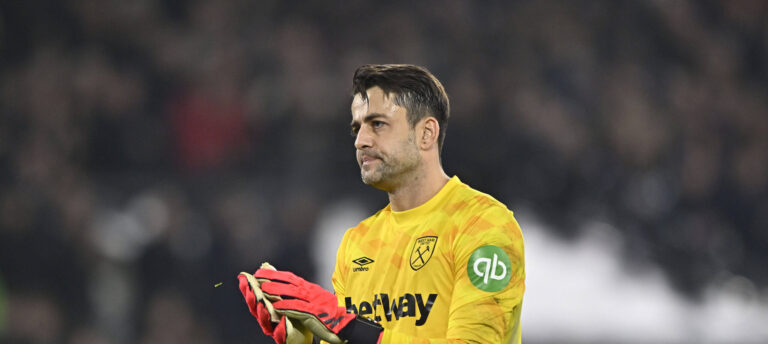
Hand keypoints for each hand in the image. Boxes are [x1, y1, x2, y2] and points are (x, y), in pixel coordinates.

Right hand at [238, 271, 310, 343]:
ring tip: (262, 304)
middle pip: (256, 309)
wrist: (308, 329)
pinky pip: (281, 335)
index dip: (248, 288)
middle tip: (250, 290)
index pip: (255, 296)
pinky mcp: (284, 338)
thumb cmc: (294, 311)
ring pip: (265, 322)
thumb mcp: (286, 294)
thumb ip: (276, 282)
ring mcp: (274, 329)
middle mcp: (268, 318)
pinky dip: (280, 328)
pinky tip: (282, 320)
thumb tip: (265, 266)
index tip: (243, 278)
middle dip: (252, 299)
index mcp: (267, 307)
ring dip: (263, 313)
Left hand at [255, 269, 381, 343]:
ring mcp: (313, 302)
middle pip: (290, 282)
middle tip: (258, 275)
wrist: (346, 323)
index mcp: (312, 289)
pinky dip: (287, 306)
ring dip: (277, 290)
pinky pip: (299, 308)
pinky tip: (277, 306)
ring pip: (292, 293)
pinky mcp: (314, 313)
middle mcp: (312, 292)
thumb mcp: (317, 300)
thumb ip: (305, 296)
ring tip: (263, 288)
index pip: (292, 278)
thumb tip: (291, 291)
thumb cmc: (331, 314)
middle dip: (273, 277)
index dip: (277, 274)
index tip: (263, 271)